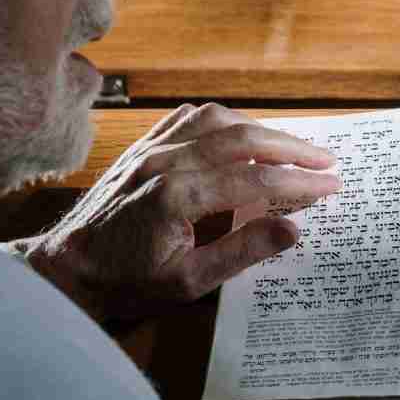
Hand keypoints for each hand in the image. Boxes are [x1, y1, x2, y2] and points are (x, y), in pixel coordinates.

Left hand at [8, 104, 340, 323]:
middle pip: (244, 139)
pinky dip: (225, 121)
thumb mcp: (188, 282)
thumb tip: (292, 229)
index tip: (331, 187)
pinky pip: (191, 116)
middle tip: (327, 161)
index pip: (256, 181)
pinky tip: (243, 134)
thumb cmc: (127, 282)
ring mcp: (153, 148)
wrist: (68, 266)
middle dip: (292, 148)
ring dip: (261, 130)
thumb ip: (241, 252)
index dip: (299, 183)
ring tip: (291, 149)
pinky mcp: (144, 145)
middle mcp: (167, 161)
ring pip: (219, 119)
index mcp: (179, 196)